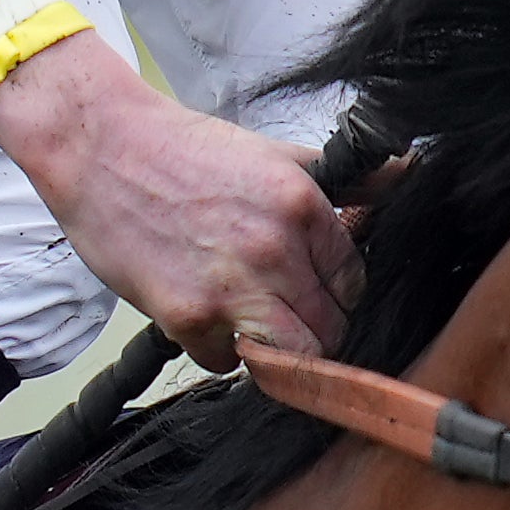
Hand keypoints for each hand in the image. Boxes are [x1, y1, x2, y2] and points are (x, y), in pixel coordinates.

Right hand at [0, 37, 355, 370]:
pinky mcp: (187, 316)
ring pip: (290, 360)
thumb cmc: (180, 152)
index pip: (355, 285)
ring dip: (277, 354)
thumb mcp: (275, 154)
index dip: (342, 298)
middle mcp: (273, 250)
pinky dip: (218, 349)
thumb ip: (347, 178)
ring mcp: (230, 288)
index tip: (324, 298)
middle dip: (316, 333)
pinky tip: (202, 311)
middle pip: (331, 332)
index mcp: (301, 206)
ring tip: (253, 323)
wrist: (99, 148)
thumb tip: (409, 174)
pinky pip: (224, 362)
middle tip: (288, 317)